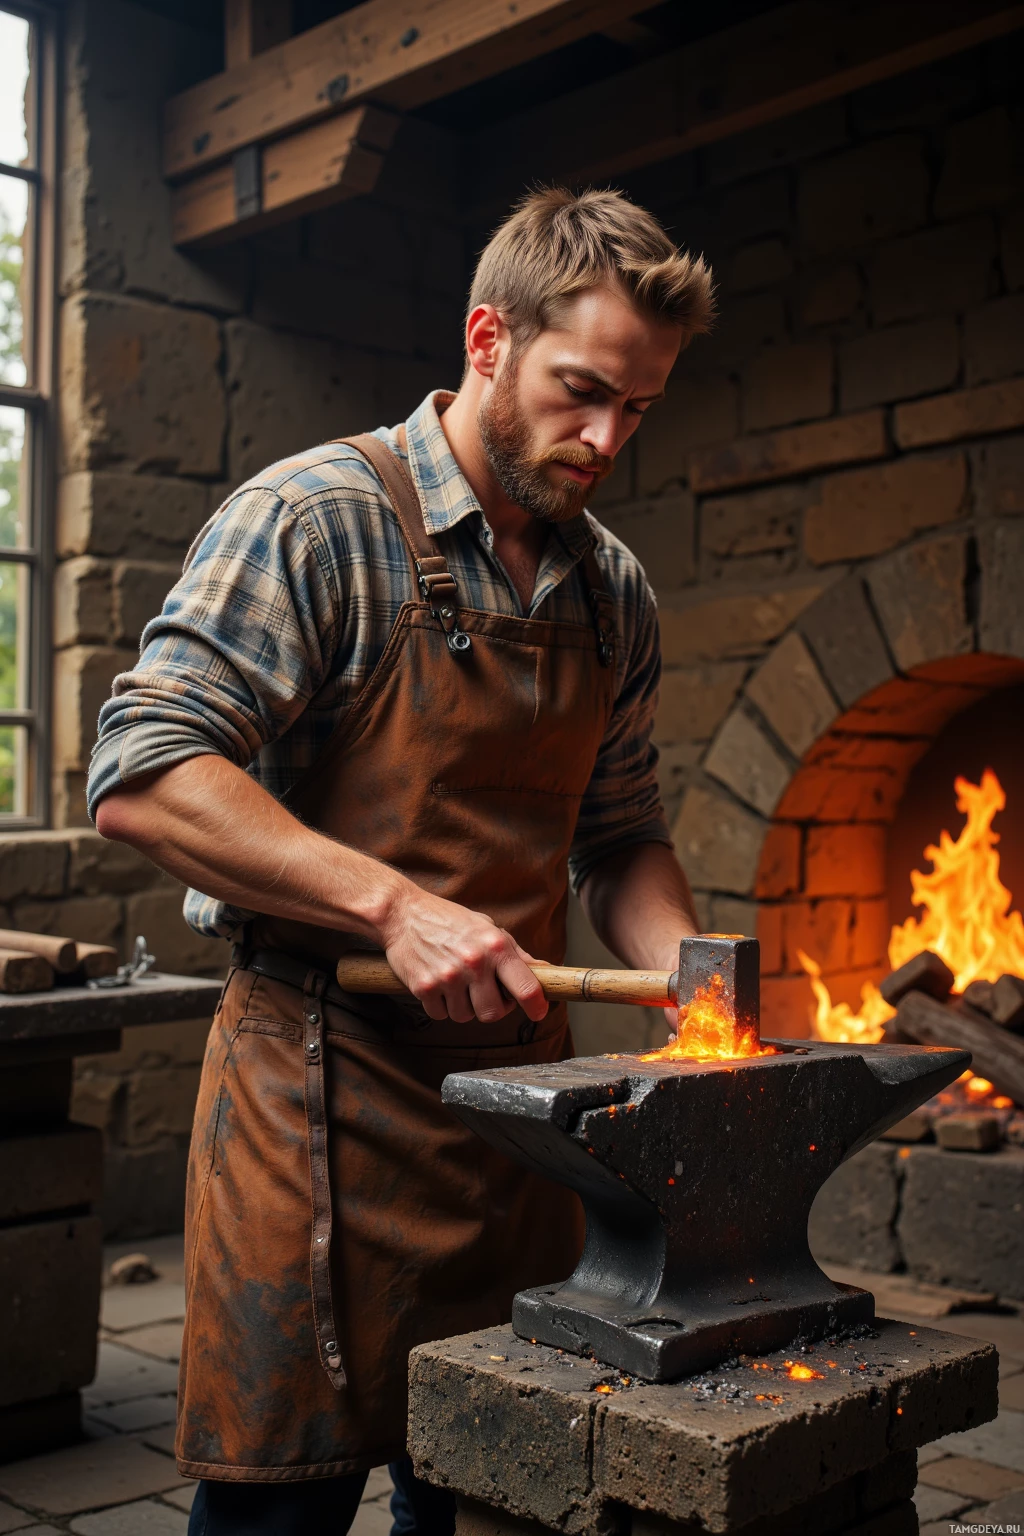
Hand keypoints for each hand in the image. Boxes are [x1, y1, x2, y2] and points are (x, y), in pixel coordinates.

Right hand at [378, 881, 547, 1024]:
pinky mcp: (424, 987)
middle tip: (486, 994)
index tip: (538, 1012)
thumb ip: (515, 953)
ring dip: (463, 1006)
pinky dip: (441, 1006)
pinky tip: (439, 985)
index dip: (537, 1007)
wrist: (403, 914)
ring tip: (458, 984)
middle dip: (492, 1008)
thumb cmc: (448, 919)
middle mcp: (474, 963)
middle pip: (493, 1013)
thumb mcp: (487, 927)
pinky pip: (440, 1015)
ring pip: (465, 1017)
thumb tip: (544, 970)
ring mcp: (448, 977)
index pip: (526, 988)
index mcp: (495, 947)